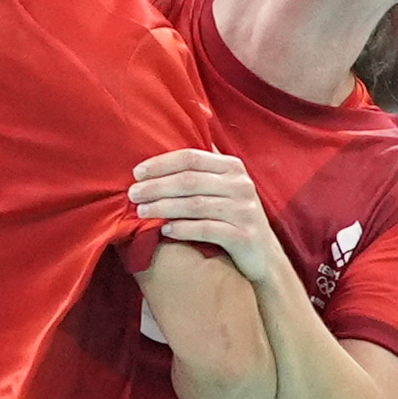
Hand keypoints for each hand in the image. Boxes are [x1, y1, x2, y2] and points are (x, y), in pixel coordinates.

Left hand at [131, 149, 291, 289]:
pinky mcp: (243, 236)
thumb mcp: (227, 187)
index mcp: (234, 167)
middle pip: (190, 180)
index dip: (161, 163)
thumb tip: (172, 141)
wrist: (265, 257)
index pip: (192, 157)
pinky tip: (164, 231)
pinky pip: (206, 229)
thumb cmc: (236, 218)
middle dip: (157, 186)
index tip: (137, 172)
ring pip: (195, 205)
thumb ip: (205, 167)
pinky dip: (182, 229)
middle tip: (133, 194)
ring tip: (141, 212)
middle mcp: (241, 185)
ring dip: (163, 207)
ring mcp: (244, 211)